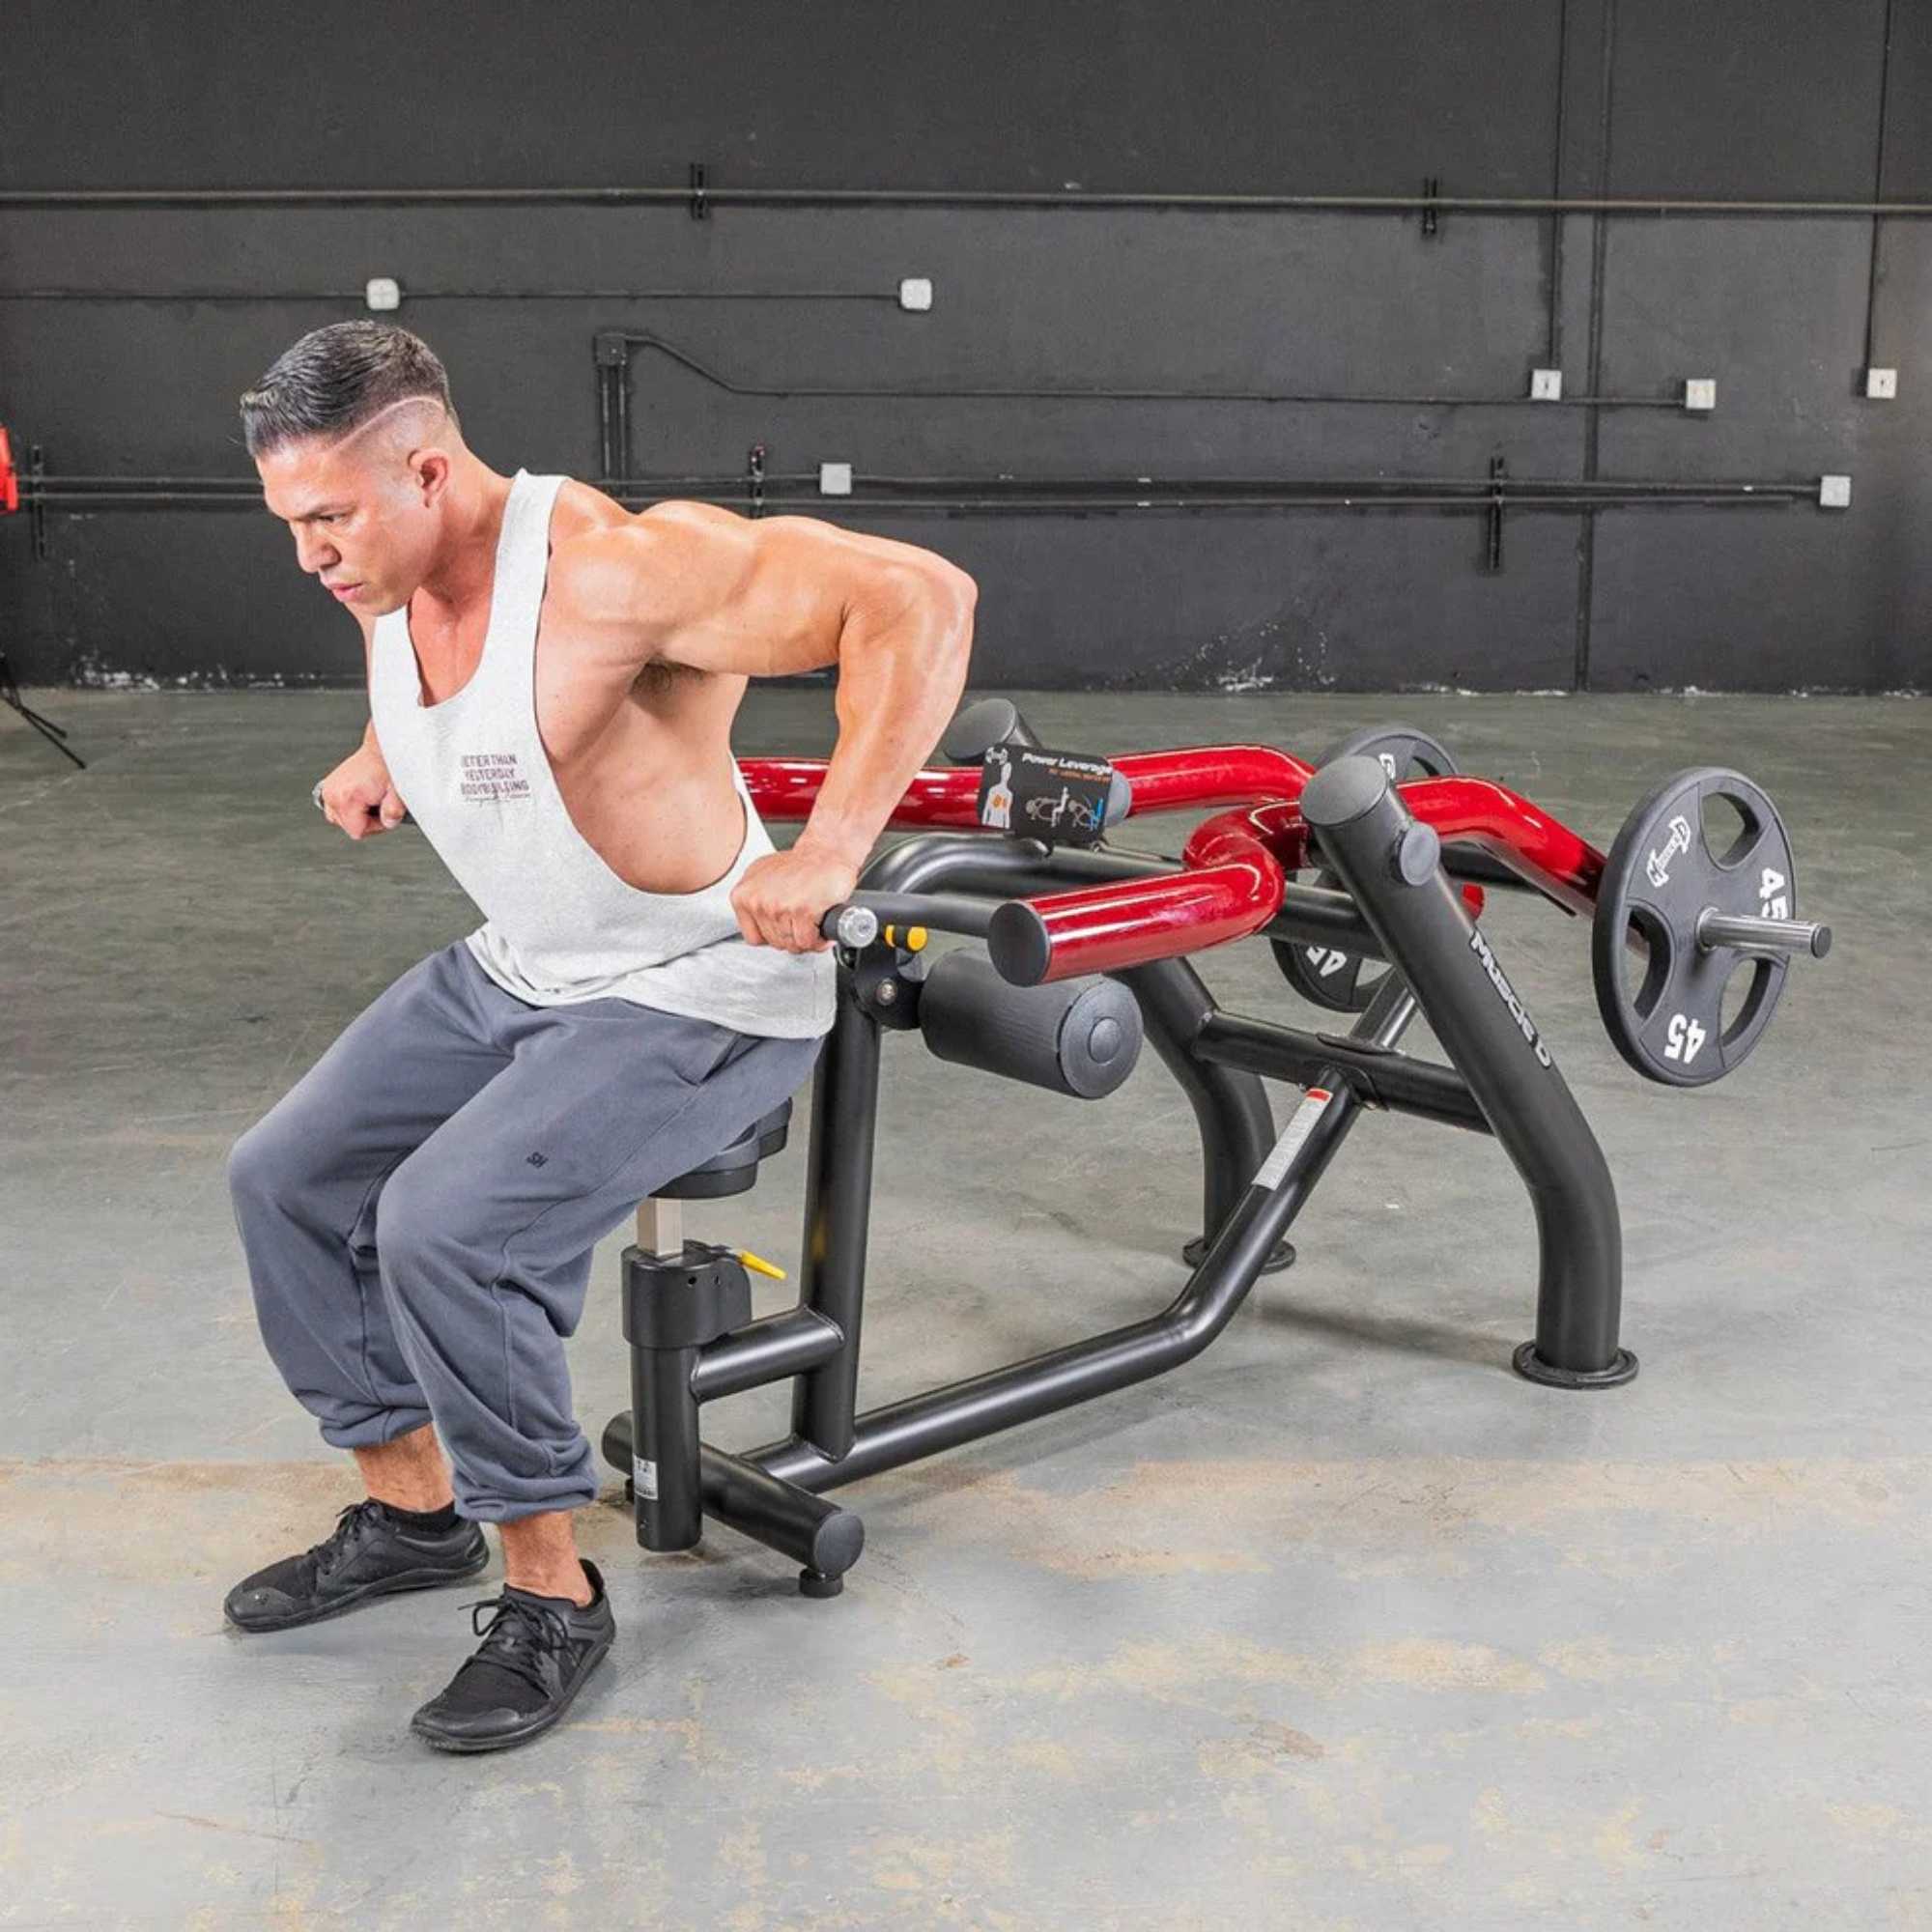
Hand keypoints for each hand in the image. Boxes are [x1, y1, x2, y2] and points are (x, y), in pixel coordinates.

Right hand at [315, 747, 408, 839]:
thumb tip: (389, 823)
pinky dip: (348, 807)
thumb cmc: (389, 766)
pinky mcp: (327, 786)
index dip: (375, 827)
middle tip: (380, 803)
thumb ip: (394, 812)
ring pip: (340, 818)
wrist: (381, 748)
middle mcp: (333, 794)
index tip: (385, 813)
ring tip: (371, 800)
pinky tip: (362, 797)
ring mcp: (328, 789)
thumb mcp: (399, 792)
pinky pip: (335, 808)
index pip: (357, 831)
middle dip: (366, 820)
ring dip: (356, 814)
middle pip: (348, 826)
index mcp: (347, 797)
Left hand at [730, 841, 858, 951]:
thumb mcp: (764, 878)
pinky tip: (821, 926)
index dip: (774, 936)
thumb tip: (761, 925)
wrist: (827, 852)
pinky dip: (818, 940)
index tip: (785, 929)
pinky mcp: (800, 911)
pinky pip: (807, 941)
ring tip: (812, 922)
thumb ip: (757, 901)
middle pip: (774, 942)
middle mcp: (757, 900)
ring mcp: (777, 906)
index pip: (754, 937)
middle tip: (803, 924)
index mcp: (743, 894)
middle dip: (793, 938)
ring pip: (791, 943)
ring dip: (807, 938)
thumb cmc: (801, 865)